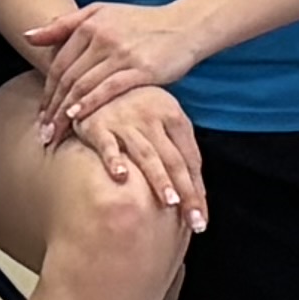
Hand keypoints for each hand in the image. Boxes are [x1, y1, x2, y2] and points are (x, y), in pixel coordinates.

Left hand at [30, 0, 204, 131]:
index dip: (46, 91)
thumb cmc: (140, 23)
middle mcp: (102, 37)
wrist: (183, 26)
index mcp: (89, 23)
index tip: (40, 115)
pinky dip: (90, 103)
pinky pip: (109, 88)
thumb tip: (27, 35)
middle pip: (67, 78)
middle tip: (43, 132)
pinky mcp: (141, 68)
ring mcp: (121, 52)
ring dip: (66, 112)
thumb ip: (64, 24)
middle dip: (52, 108)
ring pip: (83, 86)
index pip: (59, 63)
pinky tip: (78, 118)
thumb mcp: (100, 12)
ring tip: (56, 133)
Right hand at [66, 78, 205, 231]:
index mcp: (173, 115)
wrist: (99, 78)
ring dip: (159, 178)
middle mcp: (152, 117)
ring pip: (146, 153)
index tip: (201, 219)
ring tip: (171, 202)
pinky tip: (121, 176)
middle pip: (173, 160)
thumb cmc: (136, 107)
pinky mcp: (97, 124)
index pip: (190, 158)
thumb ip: (178, 150)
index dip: (197, 189)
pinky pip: (106, 144)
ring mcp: (124, 119)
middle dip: (186, 192)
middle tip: (195, 222)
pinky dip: (114, 159)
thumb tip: (197, 194)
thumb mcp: (162, 119)